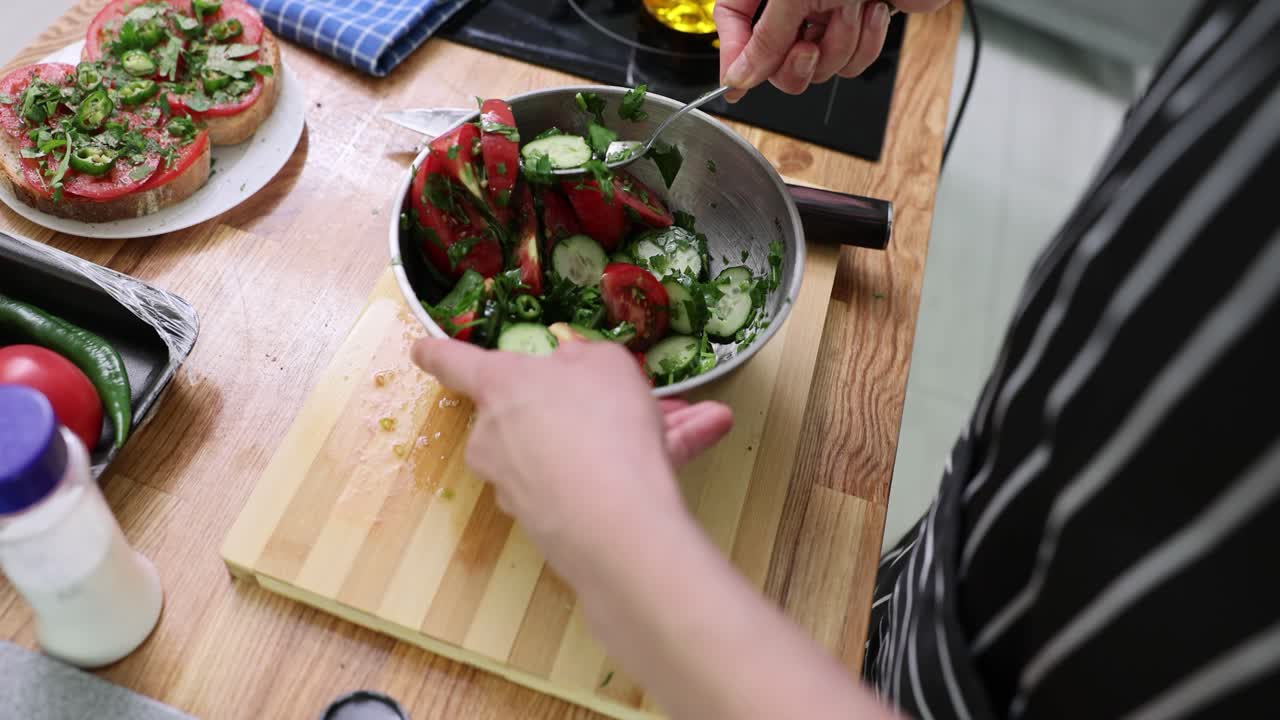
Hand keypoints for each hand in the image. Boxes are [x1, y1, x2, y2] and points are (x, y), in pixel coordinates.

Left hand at [411, 338, 732, 571]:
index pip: (455, 362)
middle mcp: (498, 437)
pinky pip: (602, 481)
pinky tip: (704, 442)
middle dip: (593, 404)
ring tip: (701, 421)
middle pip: (537, 412)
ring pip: (583, 447)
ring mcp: (523, 485)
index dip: (439, 351)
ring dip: (639, 434)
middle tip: (641, 398)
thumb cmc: (601, 422)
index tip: (420, 348)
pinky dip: (647, 463)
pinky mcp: (554, 522)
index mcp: (500, 386)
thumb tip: (572, 365)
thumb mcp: (607, 364)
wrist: (616, 524)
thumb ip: (587, 361)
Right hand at [715, 0, 951, 101]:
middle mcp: (796, 0)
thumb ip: (766, 40)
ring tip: (852, 8)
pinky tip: (873, 11)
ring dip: (840, 45)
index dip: (734, 54)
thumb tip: (740, 76)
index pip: (733, 21)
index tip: (736, 84)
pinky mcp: (861, 27)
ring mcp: (829, 14)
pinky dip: (866, 42)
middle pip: (774, 58)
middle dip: (797, 61)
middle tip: (809, 48)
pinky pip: (851, 63)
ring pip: (818, 66)